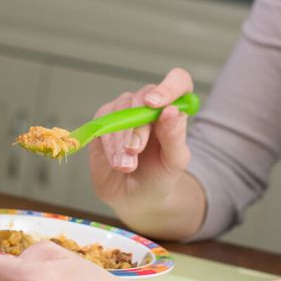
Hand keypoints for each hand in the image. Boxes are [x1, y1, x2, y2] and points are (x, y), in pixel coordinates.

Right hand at [89, 68, 193, 209]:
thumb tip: (170, 111)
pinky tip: (116, 161)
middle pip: (142, 97)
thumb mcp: (174, 162)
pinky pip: (102, 123)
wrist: (135, 198)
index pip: (177, 81)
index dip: (168, 87)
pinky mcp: (103, 123)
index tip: (155, 104)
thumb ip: (174, 136)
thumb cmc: (159, 177)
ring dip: (121, 140)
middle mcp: (148, 106)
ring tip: (126, 165)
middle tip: (135, 150)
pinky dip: (108, 144)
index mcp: (173, 110)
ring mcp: (124, 112)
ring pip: (120, 110)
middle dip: (138, 126)